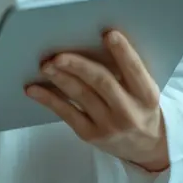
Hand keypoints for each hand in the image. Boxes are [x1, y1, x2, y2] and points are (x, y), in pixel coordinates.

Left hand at [24, 30, 169, 172]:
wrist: (148, 148)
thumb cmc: (141, 107)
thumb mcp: (145, 90)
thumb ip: (128, 70)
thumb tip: (94, 39)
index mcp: (147, 95)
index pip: (135, 71)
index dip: (123, 52)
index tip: (109, 34)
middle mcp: (129, 112)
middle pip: (102, 82)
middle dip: (79, 66)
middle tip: (59, 54)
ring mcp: (109, 126)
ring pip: (81, 96)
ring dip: (60, 78)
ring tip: (45, 65)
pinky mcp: (90, 135)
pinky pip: (66, 113)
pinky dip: (48, 99)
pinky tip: (34, 89)